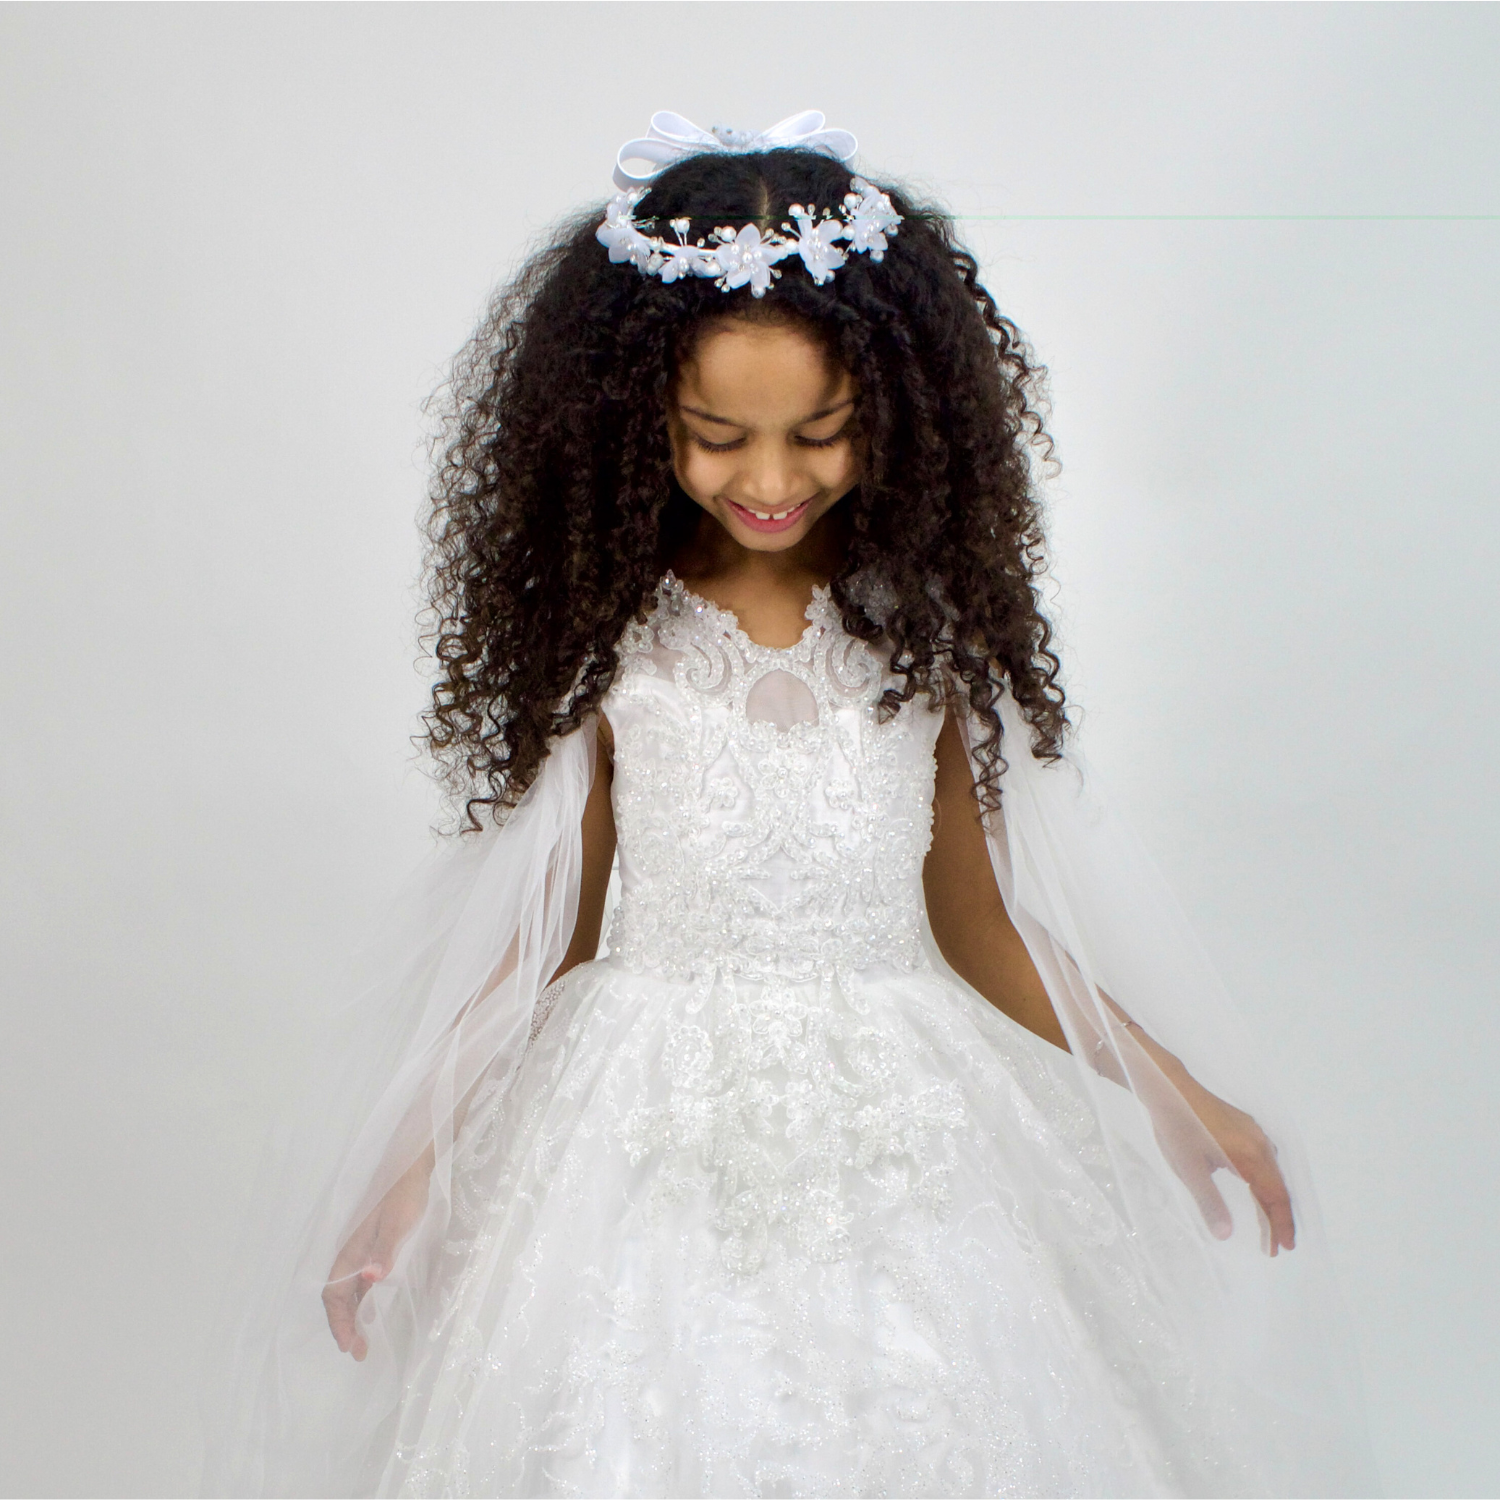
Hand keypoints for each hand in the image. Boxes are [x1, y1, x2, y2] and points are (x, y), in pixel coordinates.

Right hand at [322, 1151, 432, 1359]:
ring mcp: (362, 1253)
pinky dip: (361, 1304)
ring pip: (349, 1293)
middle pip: (338, 1298)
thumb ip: (384, 1251)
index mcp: (352, 1251)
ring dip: (352, 1318)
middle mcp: (352, 1255)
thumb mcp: (398, 1223)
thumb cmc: (405, 1196)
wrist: (411, 1171)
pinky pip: (360, 1285)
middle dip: (344, 1327)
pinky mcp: (374, 1250)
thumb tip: (369, 1279)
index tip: (348, 1345)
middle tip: (358, 1353)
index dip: (338, 1321)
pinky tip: (370, 1315)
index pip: (334, 1294)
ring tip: (363, 1343)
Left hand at [1177, 1077, 1295, 1254]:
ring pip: (1273, 1173)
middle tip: (1277, 1247)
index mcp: (1251, 1155)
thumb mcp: (1189, 1170)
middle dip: (1279, 1218)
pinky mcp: (1245, 1126)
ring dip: (1272, 1200)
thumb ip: (1210, 1203)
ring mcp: (1254, 1132)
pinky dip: (1266, 1182)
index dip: (1281, 1224)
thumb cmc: (1177, 1128)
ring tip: (1268, 1225)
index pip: (1276, 1196)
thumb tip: (1226, 1236)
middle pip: (1279, 1186)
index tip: (1284, 1248)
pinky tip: (1257, 1191)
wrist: (1168, 1086)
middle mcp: (1260, 1142)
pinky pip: (1265, 1160)